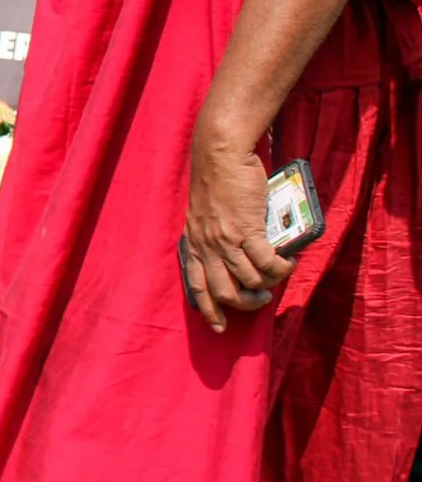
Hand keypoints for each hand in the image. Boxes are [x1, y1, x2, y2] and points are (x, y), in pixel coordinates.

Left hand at [182, 127, 291, 330]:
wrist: (221, 155)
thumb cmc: (216, 181)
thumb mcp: (205, 214)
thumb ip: (215, 235)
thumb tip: (237, 254)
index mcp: (194, 242)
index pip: (196, 285)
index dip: (208, 309)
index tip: (219, 326)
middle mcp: (206, 245)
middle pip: (224, 292)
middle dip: (245, 304)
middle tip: (260, 300)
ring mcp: (225, 239)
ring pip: (248, 282)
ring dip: (267, 286)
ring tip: (278, 276)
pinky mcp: (247, 229)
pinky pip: (267, 263)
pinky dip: (281, 269)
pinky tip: (288, 263)